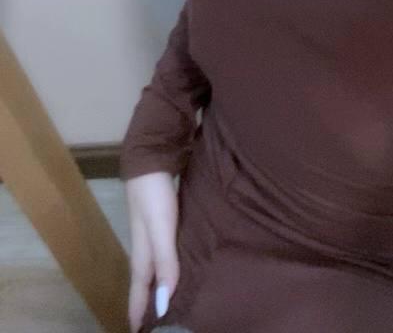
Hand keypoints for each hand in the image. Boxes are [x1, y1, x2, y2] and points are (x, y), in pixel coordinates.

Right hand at [126, 171, 180, 332]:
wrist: (151, 158)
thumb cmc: (154, 196)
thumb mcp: (161, 230)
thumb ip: (164, 264)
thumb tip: (163, 304)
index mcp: (143, 252)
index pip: (139, 289)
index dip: (139, 310)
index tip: (137, 331)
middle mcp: (145, 244)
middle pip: (143, 279)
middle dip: (145, 300)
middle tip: (148, 320)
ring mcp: (152, 230)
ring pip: (152, 264)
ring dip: (153, 283)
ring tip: (160, 297)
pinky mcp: (160, 217)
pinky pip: (162, 249)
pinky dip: (164, 263)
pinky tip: (173, 261)